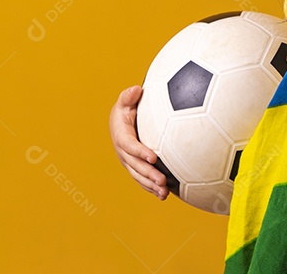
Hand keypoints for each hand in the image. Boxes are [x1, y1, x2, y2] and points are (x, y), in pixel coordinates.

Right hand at [109, 85, 167, 199]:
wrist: (122, 120)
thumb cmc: (127, 108)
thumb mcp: (125, 100)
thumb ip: (129, 96)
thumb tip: (136, 90)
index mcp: (121, 136)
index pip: (129, 145)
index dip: (140, 152)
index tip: (154, 157)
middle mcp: (123, 152)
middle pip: (134, 166)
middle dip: (148, 174)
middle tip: (162, 181)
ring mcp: (129, 161)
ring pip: (139, 176)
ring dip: (150, 185)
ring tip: (164, 193)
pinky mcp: (136, 167)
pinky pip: (143, 179)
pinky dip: (152, 188)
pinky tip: (165, 195)